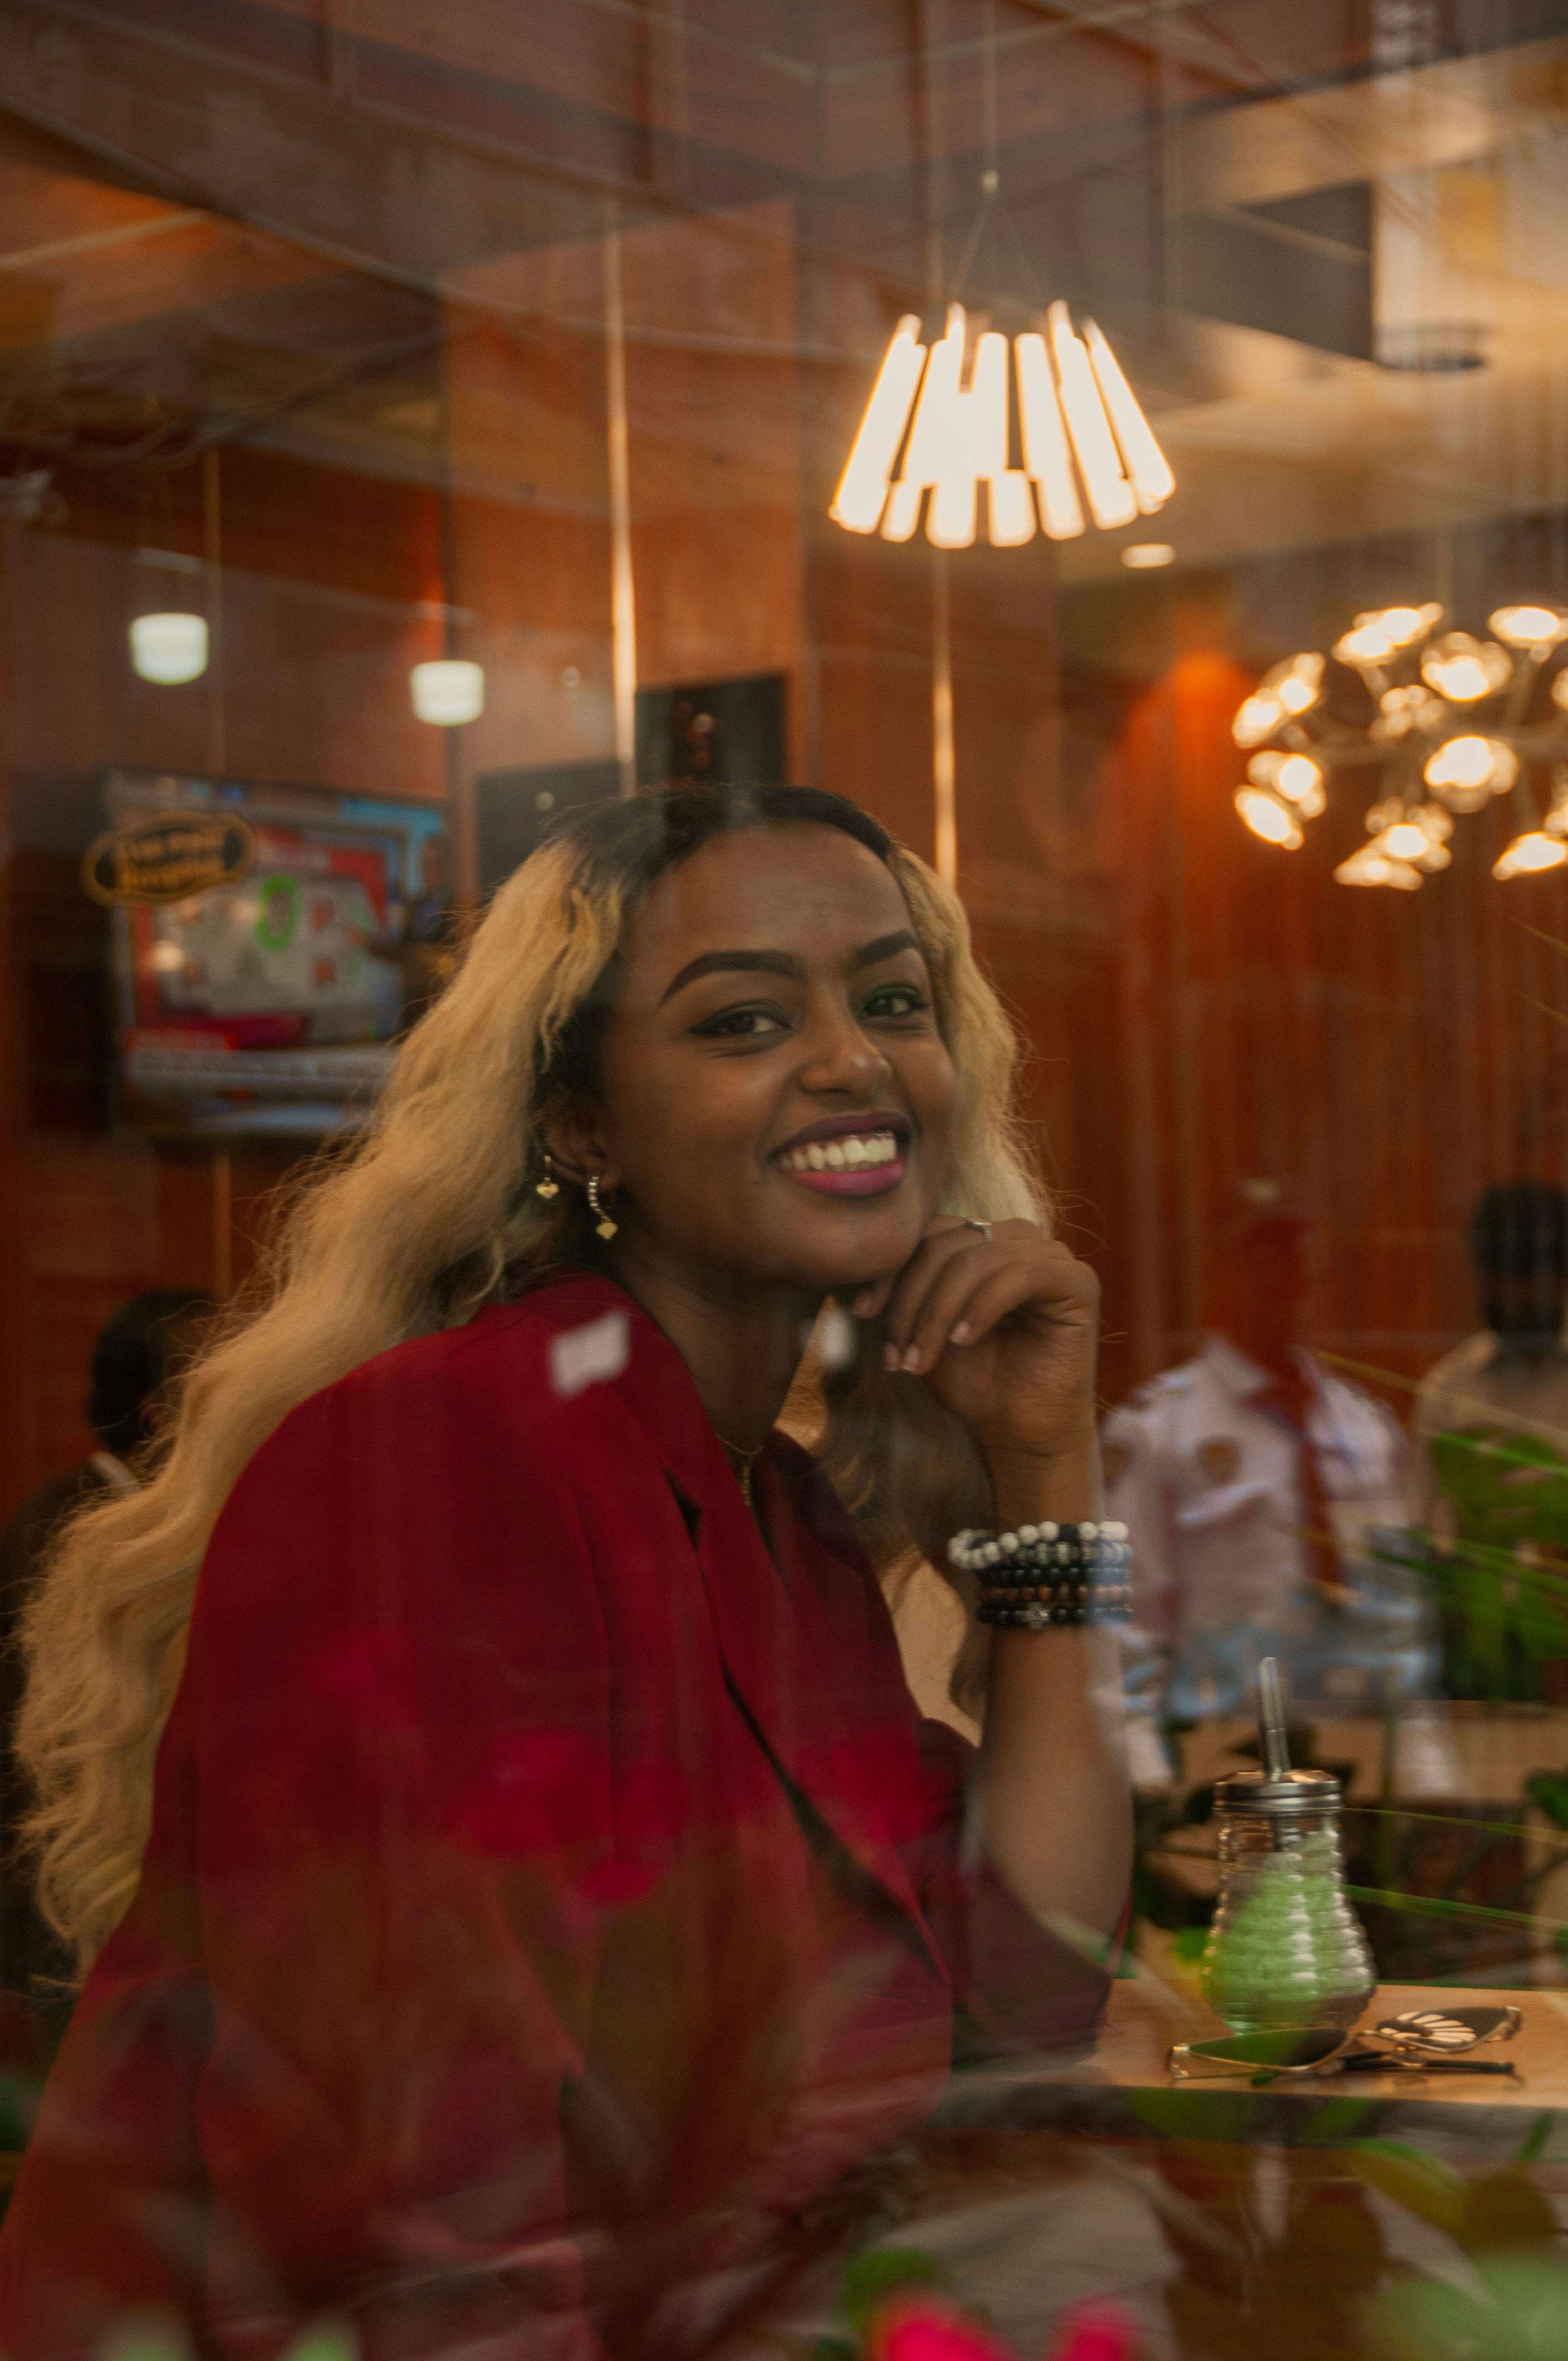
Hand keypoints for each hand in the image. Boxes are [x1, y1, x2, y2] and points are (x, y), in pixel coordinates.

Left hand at [850, 1217, 1098, 1487]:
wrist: (1018, 1435)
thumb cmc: (974, 1383)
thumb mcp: (923, 1328)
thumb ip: (902, 1289)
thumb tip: (855, 1263)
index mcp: (984, 1241)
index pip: (928, 1233)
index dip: (891, 1269)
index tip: (862, 1313)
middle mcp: (1020, 1240)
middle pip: (947, 1243)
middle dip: (911, 1299)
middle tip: (897, 1353)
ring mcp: (1053, 1257)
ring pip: (977, 1258)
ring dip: (938, 1312)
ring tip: (923, 1358)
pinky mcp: (1079, 1283)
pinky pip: (1021, 1274)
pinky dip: (982, 1307)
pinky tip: (964, 1341)